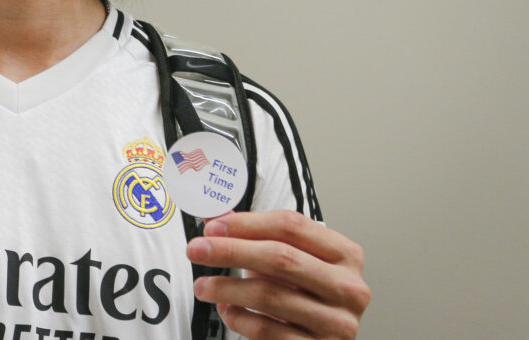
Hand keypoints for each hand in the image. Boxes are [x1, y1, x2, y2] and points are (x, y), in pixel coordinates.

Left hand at [187, 210, 369, 339]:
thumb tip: (214, 218)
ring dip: (227, 287)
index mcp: (345, 254)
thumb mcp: (289, 260)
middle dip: (231, 251)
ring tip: (203, 285)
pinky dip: (239, 318)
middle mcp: (348, 287)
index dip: (247, 223)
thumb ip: (256, 236)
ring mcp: (338, 323)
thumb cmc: (305, 294)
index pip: (292, 225)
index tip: (212, 227)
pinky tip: (226, 310)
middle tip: (197, 250)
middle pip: (281, 258)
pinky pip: (268, 331)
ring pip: (270, 296)